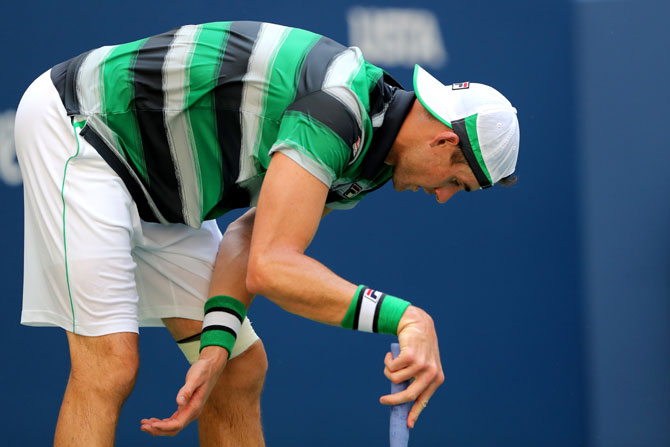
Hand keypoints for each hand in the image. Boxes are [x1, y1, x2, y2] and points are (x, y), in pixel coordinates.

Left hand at [140, 346, 228, 435]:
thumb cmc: (203, 371)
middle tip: (142, 426)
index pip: (177, 424)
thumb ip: (187, 390)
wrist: (211, 367)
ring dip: (158, 428)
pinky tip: (153, 420)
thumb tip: (179, 402)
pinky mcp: (186, 408)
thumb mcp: (195, 378)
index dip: (163, 427)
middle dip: (158, 430)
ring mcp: (190, 412)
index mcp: (194, 408)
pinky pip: (173, 421)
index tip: (151, 424)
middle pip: (174, 429)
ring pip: (172, 427)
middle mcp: (193, 413)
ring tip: (144, 424)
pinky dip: (163, 423)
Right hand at [379, 306, 444, 428]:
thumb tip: (400, 399)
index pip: (424, 400)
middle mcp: (431, 373)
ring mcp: (421, 365)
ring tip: (392, 361)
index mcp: (437, 378)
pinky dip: (387, 361)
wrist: (417, 323)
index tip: (408, 424)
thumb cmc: (417, 347)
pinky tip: (392, 353)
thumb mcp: (421, 364)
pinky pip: (391, 367)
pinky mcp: (411, 356)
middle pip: (408, 395)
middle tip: (382, 401)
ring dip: (388, 370)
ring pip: (395, 379)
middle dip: (393, 401)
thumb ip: (415, 380)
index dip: (415, 413)